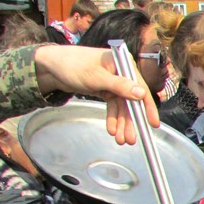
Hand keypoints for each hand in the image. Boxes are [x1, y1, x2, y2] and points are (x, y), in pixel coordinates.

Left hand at [33, 45, 159, 144]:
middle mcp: (122, 74)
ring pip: (122, 107)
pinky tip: (111, 129)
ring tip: (120, 139)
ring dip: (121, 123)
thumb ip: (120, 85)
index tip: (153, 124)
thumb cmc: (72, 64)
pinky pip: (113, 106)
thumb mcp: (96, 76)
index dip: (147, 108)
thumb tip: (141, 93)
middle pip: (131, 101)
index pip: (141, 88)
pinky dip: (112, 118)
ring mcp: (114, 82)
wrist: (50, 66)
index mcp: (123, 65)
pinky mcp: (106, 89)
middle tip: (130, 139)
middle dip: (130, 121)